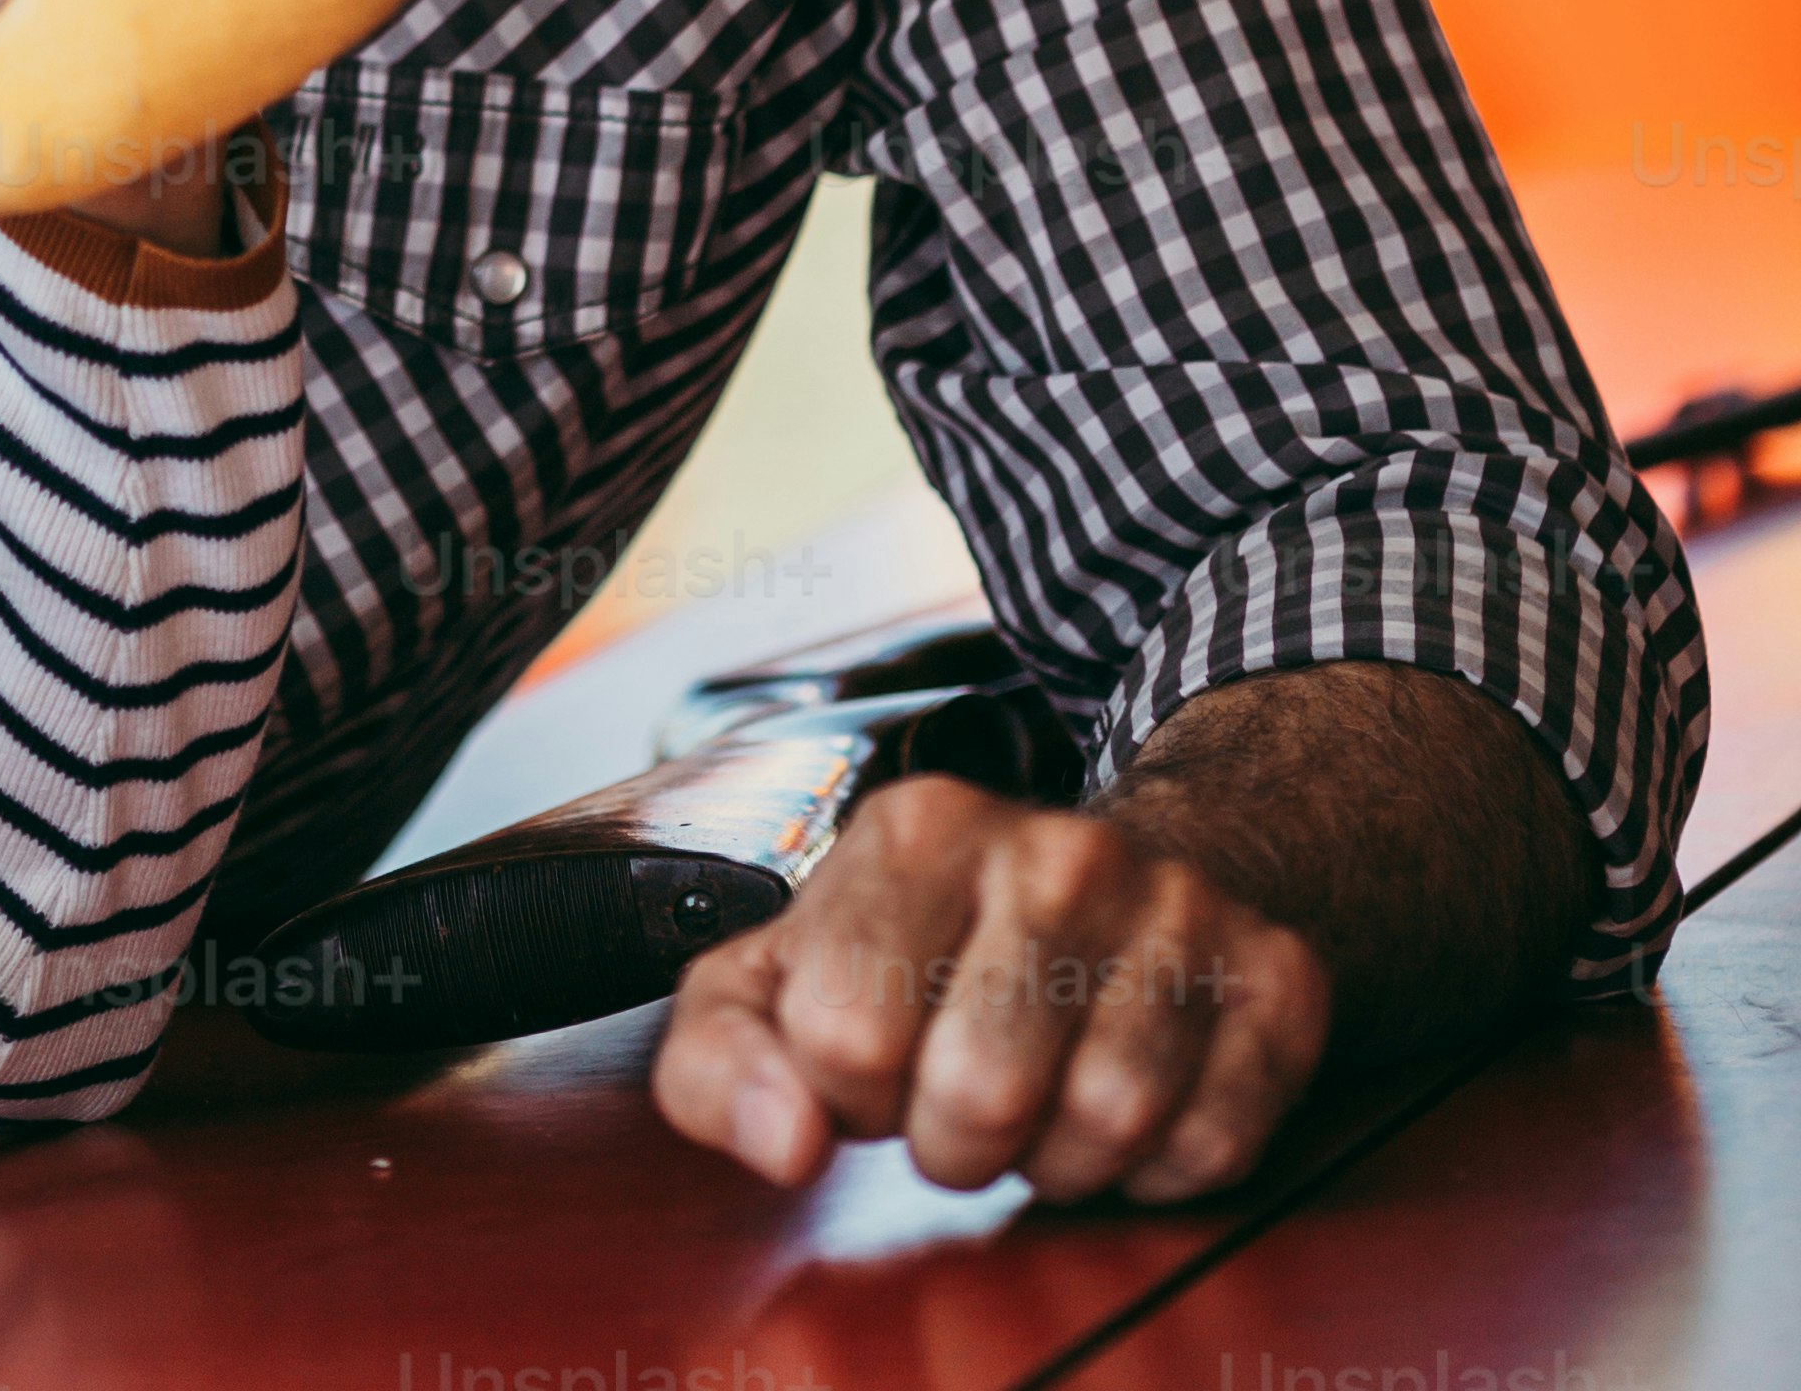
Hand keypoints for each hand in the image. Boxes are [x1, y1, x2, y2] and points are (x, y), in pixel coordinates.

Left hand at [653, 776, 1330, 1204]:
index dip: (852, 1088)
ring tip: (1046, 1088)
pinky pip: (1210, 1148)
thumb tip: (780, 1144)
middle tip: (965, 1088)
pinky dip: (1161, 1163)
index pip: (845, 1038)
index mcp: (920, 830)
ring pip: (1104, 1126)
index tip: (878, 1049)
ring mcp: (1179, 907)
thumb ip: (719, 1060)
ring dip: (1061, 1157)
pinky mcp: (1276, 978)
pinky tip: (1134, 1093)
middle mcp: (1059, 849)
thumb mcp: (780, 979)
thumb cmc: (922, 948)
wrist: (1110, 878)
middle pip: (982, 1094)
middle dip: (958, 1139)